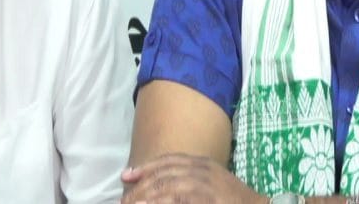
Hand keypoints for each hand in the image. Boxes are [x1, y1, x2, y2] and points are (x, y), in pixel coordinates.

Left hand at [121, 153, 264, 203]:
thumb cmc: (233, 199)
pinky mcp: (210, 197)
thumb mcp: (212, 184)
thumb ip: (190, 182)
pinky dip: (163, 201)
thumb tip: (162, 189)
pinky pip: (181, 197)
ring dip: (148, 195)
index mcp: (204, 164)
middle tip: (126, 200)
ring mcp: (208, 183)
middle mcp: (204, 170)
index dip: (147, 167)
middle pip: (165, 172)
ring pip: (170, 183)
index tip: (127, 176)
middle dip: (142, 185)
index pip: (170, 159)